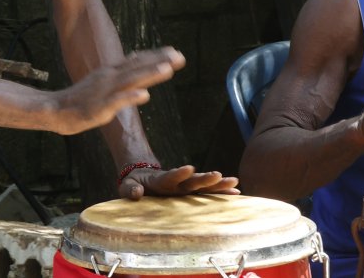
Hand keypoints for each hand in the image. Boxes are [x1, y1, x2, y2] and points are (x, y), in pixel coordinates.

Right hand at [49, 47, 185, 134]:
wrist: (54, 110)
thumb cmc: (81, 97)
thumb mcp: (104, 80)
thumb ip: (123, 71)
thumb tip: (139, 57)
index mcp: (112, 72)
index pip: (137, 62)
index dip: (156, 56)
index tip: (175, 51)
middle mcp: (110, 78)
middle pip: (138, 68)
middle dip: (160, 61)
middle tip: (180, 56)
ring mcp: (105, 92)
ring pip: (131, 82)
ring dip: (149, 75)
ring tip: (168, 69)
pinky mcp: (99, 108)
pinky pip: (116, 102)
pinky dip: (130, 98)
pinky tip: (145, 96)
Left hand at [119, 165, 240, 199]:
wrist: (144, 176)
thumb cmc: (134, 183)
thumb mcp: (127, 185)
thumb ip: (130, 189)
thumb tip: (137, 193)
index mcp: (161, 181)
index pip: (170, 177)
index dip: (178, 173)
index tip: (189, 168)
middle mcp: (177, 183)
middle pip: (192, 181)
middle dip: (205, 178)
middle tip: (218, 174)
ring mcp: (185, 187)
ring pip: (204, 186)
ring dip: (218, 185)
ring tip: (234, 181)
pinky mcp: (190, 193)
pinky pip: (208, 194)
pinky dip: (221, 193)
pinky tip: (236, 193)